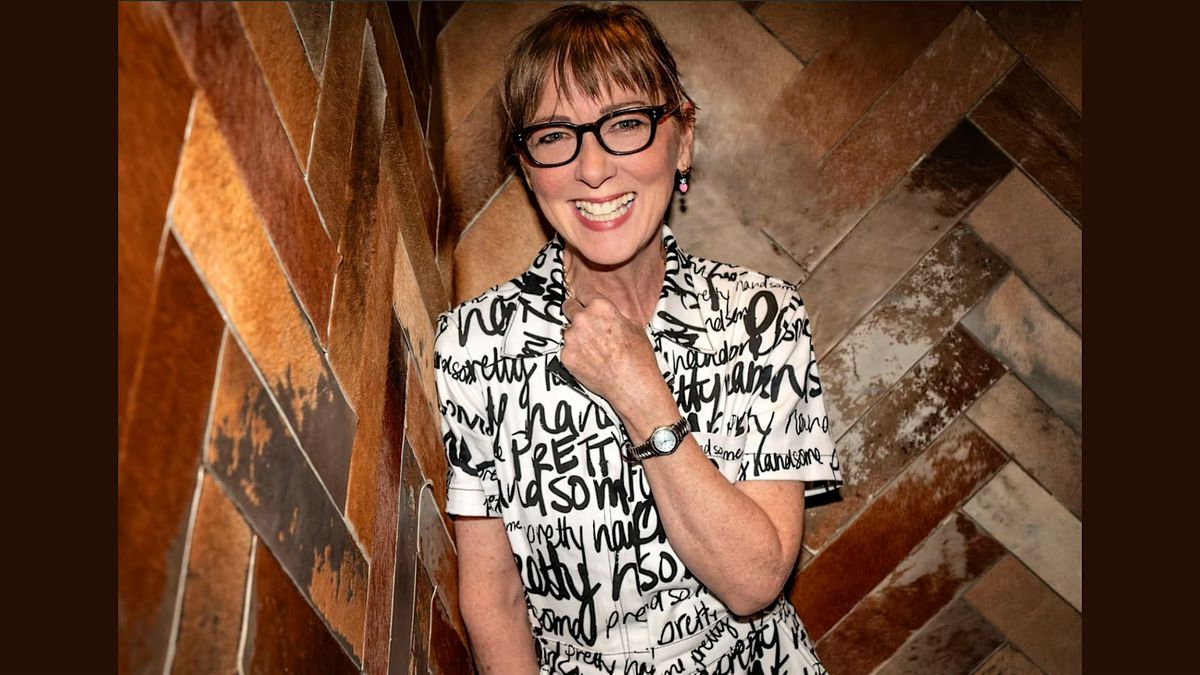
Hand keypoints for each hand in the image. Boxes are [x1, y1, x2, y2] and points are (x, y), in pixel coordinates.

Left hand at [560, 287, 665, 416]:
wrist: (632, 385)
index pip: (583, 291)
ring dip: (577, 336)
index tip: (584, 300)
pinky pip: (568, 350)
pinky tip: (590, 362)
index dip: (585, 297)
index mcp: (599, 307)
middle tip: (586, 324)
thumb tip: (608, 313)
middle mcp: (581, 319)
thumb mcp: (634, 326)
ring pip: (568, 331)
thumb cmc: (638, 357)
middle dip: (575, 312)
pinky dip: (576, 354)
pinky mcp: (566, 357)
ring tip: (594, 350)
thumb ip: (615, 315)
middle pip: (568, 306)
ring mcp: (571, 339)